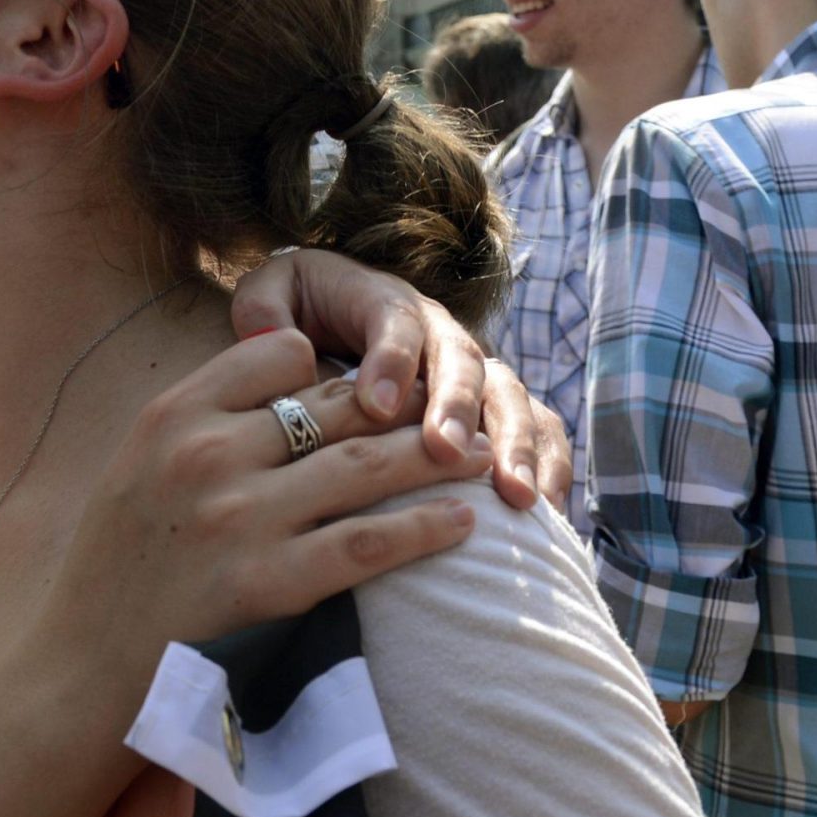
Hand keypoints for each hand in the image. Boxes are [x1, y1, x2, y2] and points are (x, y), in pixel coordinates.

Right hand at [34, 328, 488, 703]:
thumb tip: (290, 384)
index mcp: (172, 415)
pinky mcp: (271, 584)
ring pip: (365, 465)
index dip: (331, 363)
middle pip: (334, 405)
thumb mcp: (137, 465)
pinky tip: (462, 523)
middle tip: (459, 408)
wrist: (82, 669)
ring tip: (482, 456)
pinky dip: (424, 529)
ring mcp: (241, 519)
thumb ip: (202, 421)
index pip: (279, 355)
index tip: (370, 383)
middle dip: (407, 403)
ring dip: (435, 456)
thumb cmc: (117, 567)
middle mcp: (208, 454)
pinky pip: (367, 543)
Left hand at [229, 249, 566, 509]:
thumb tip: (272, 340)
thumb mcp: (271, 298)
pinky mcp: (499, 410)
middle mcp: (441, 334)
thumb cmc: (299, 314)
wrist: (335, 316)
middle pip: (461, 361)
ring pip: (510, 398)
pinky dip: (552, 469)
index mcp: (385, 303)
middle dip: (456, 406)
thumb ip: (264, 312)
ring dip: (515, 445)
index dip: (389, 360)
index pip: (393, 323)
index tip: (374, 406)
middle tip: (444, 450)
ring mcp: (477, 372)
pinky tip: (548, 518)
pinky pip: (542, 430)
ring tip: (515, 496)